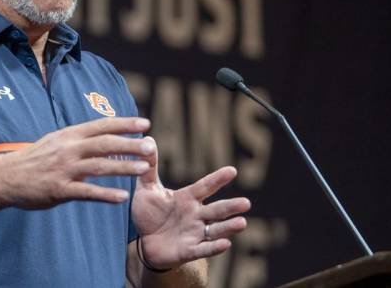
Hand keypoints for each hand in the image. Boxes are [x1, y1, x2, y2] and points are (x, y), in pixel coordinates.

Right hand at [0, 117, 153, 208]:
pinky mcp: (59, 189)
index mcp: (70, 135)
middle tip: (151, 146)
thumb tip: (104, 133)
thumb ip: (80, 138)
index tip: (145, 124)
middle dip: (130, 144)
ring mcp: (64, 169)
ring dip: (123, 167)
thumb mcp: (57, 140)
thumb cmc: (35, 158)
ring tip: (144, 169)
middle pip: (105, 144)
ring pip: (99, 166)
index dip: (125, 124)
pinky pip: (86, 192)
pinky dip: (106, 195)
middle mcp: (69, 149)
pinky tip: (122, 197)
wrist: (7, 176)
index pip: (102, 126)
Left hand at [132, 137, 250, 269]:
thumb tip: (147, 139)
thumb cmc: (149, 213)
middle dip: (231, 207)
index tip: (232, 171)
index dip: (217, 180)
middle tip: (246, 203)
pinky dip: (214, 247)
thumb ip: (149, 167)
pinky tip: (226, 244)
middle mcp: (196, 215)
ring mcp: (194, 234)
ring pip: (215, 230)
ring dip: (228, 227)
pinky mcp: (188, 251)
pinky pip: (203, 249)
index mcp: (187, 198)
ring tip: (242, 223)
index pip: (205, 187)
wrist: (144, 242)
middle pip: (216, 210)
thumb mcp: (147, 189)